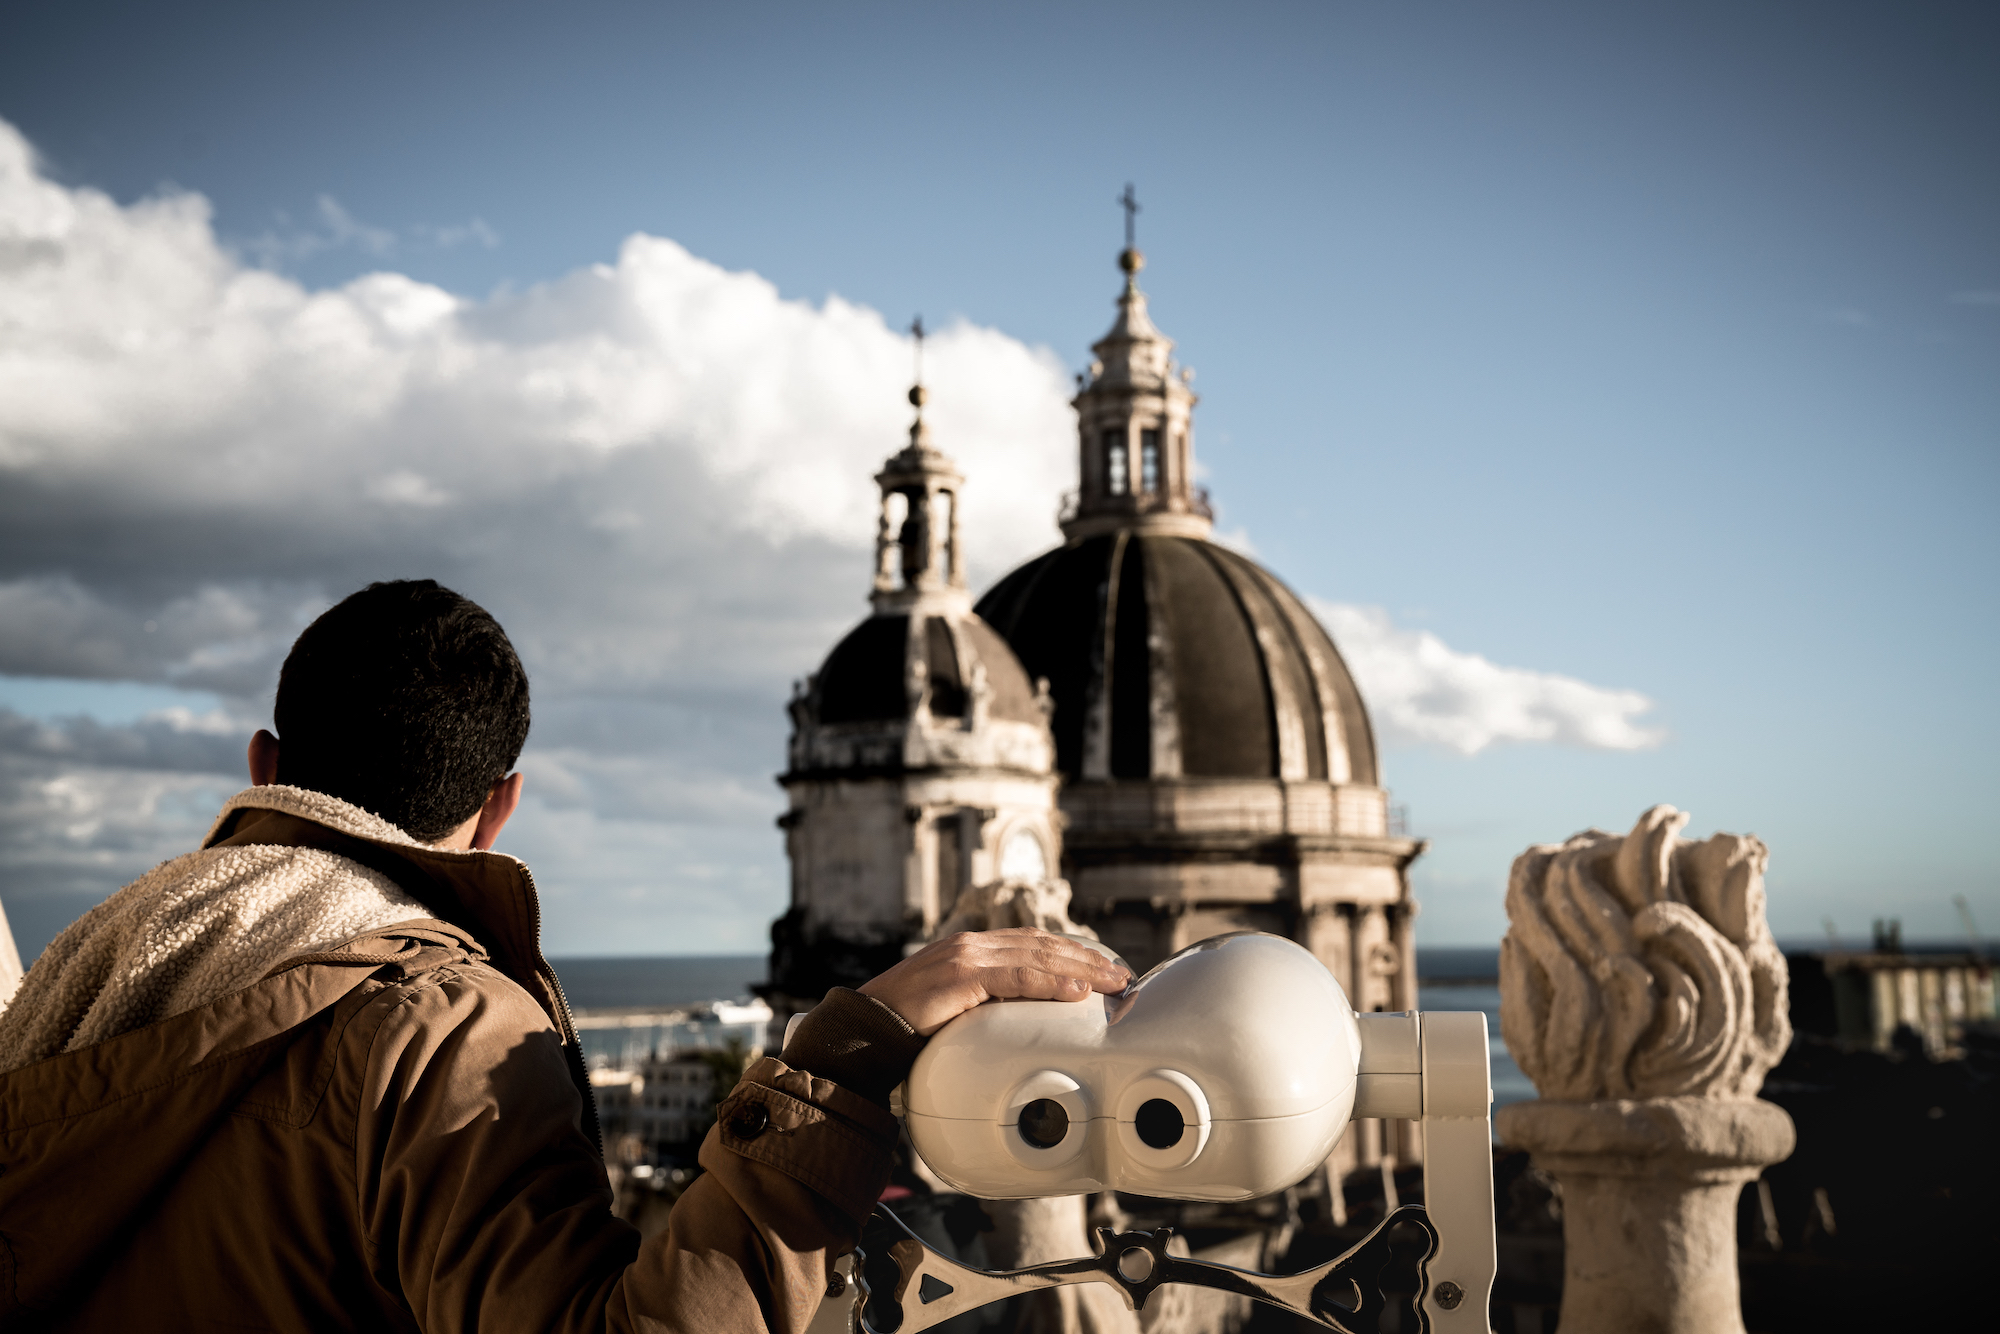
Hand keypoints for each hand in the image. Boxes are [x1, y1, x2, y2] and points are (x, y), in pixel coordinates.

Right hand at [858, 928, 1132, 1036]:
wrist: (862, 1034)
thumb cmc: (905, 1032)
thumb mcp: (955, 1013)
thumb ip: (985, 1008)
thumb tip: (1020, 1026)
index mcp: (970, 950)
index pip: (1030, 944)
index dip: (1070, 953)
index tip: (1101, 968)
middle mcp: (970, 944)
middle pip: (1041, 944)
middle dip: (1085, 957)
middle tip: (1120, 974)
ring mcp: (965, 955)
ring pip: (1036, 955)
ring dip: (1080, 966)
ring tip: (1112, 980)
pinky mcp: (960, 974)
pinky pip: (1017, 976)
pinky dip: (1051, 981)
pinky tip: (1077, 989)